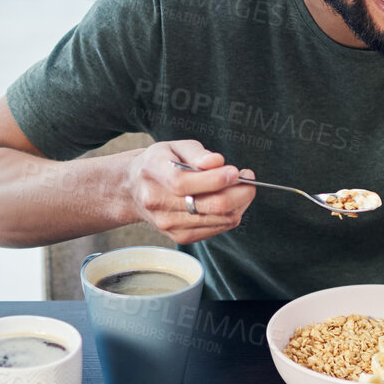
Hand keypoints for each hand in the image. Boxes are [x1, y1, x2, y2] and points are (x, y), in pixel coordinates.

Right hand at [125, 139, 256, 242]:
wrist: (135, 190)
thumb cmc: (159, 164)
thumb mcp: (173, 146)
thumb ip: (196, 152)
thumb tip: (217, 163)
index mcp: (153, 173)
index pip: (184, 182)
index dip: (215, 179)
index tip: (236, 171)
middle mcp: (158, 203)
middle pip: (209, 205)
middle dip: (239, 192)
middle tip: (248, 178)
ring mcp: (169, 224)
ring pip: (220, 219)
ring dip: (239, 203)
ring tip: (240, 186)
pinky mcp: (181, 237)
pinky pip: (218, 228)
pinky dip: (231, 214)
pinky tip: (230, 199)